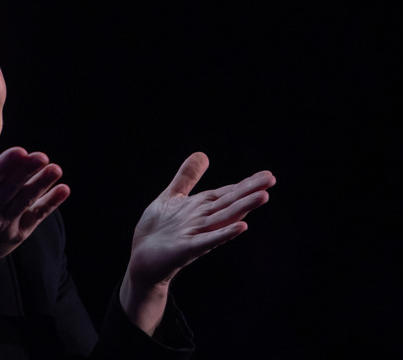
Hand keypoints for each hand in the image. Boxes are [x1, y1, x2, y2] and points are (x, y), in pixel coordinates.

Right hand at [0, 137, 69, 296]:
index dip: (6, 164)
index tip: (20, 151)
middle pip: (12, 187)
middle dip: (28, 171)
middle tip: (42, 156)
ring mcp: (4, 223)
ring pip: (25, 201)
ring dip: (42, 185)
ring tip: (56, 170)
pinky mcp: (16, 234)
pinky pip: (35, 218)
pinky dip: (50, 205)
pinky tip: (63, 190)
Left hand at [120, 152, 274, 333]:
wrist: (141, 259)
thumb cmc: (157, 230)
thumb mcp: (172, 196)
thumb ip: (187, 177)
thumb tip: (202, 154)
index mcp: (201, 207)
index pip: (227, 193)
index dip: (246, 183)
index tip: (268, 175)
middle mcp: (203, 220)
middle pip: (229, 203)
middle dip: (249, 191)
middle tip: (271, 180)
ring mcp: (197, 234)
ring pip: (223, 218)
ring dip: (242, 208)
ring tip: (263, 196)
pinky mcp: (187, 249)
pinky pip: (207, 241)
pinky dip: (223, 234)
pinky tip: (241, 228)